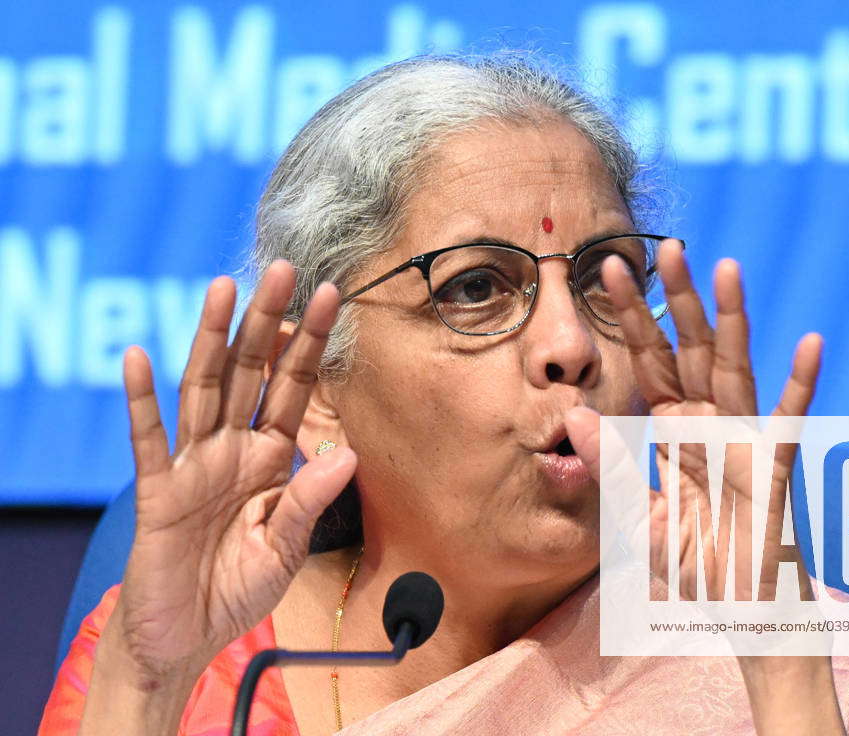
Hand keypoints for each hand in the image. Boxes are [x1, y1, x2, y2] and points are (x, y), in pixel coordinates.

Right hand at [111, 260, 356, 679]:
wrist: (186, 637)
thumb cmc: (238, 590)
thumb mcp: (287, 550)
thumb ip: (309, 502)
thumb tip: (347, 454)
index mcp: (270, 459)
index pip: (295, 389)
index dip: (310, 344)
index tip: (330, 296)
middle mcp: (233, 450)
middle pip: (250, 373)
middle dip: (267, 322)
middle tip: (284, 269)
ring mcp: (194, 466)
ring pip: (203, 389)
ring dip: (211, 339)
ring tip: (222, 289)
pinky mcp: (158, 492)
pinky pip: (148, 441)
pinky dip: (141, 401)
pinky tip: (138, 358)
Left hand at [565, 240, 841, 734]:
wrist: (735, 608)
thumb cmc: (689, 562)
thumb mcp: (633, 516)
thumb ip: (608, 467)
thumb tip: (570, 417)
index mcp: (672, 429)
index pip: (648, 363)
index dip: (629, 319)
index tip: (606, 271)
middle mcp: (708, 422)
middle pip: (692, 348)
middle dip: (678, 299)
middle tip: (667, 245)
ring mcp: (743, 438)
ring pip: (736, 365)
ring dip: (733, 318)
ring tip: (727, 267)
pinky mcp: (773, 465)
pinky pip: (790, 419)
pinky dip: (800, 383)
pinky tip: (810, 342)